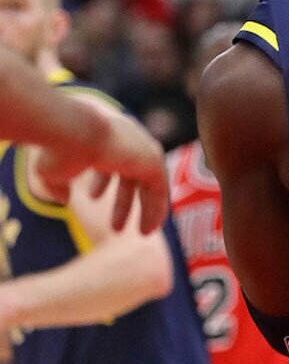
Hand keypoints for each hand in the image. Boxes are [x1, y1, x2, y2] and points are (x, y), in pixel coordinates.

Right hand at [41, 115, 167, 233]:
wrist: (74, 130)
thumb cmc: (58, 149)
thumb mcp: (52, 170)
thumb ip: (60, 184)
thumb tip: (65, 200)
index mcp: (104, 132)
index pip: (108, 158)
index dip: (101, 180)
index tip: (93, 198)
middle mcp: (127, 136)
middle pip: (131, 174)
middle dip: (122, 202)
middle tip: (116, 227)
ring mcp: (142, 147)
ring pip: (149, 184)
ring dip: (143, 210)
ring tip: (134, 233)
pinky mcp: (153, 160)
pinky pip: (160, 190)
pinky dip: (157, 209)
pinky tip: (149, 230)